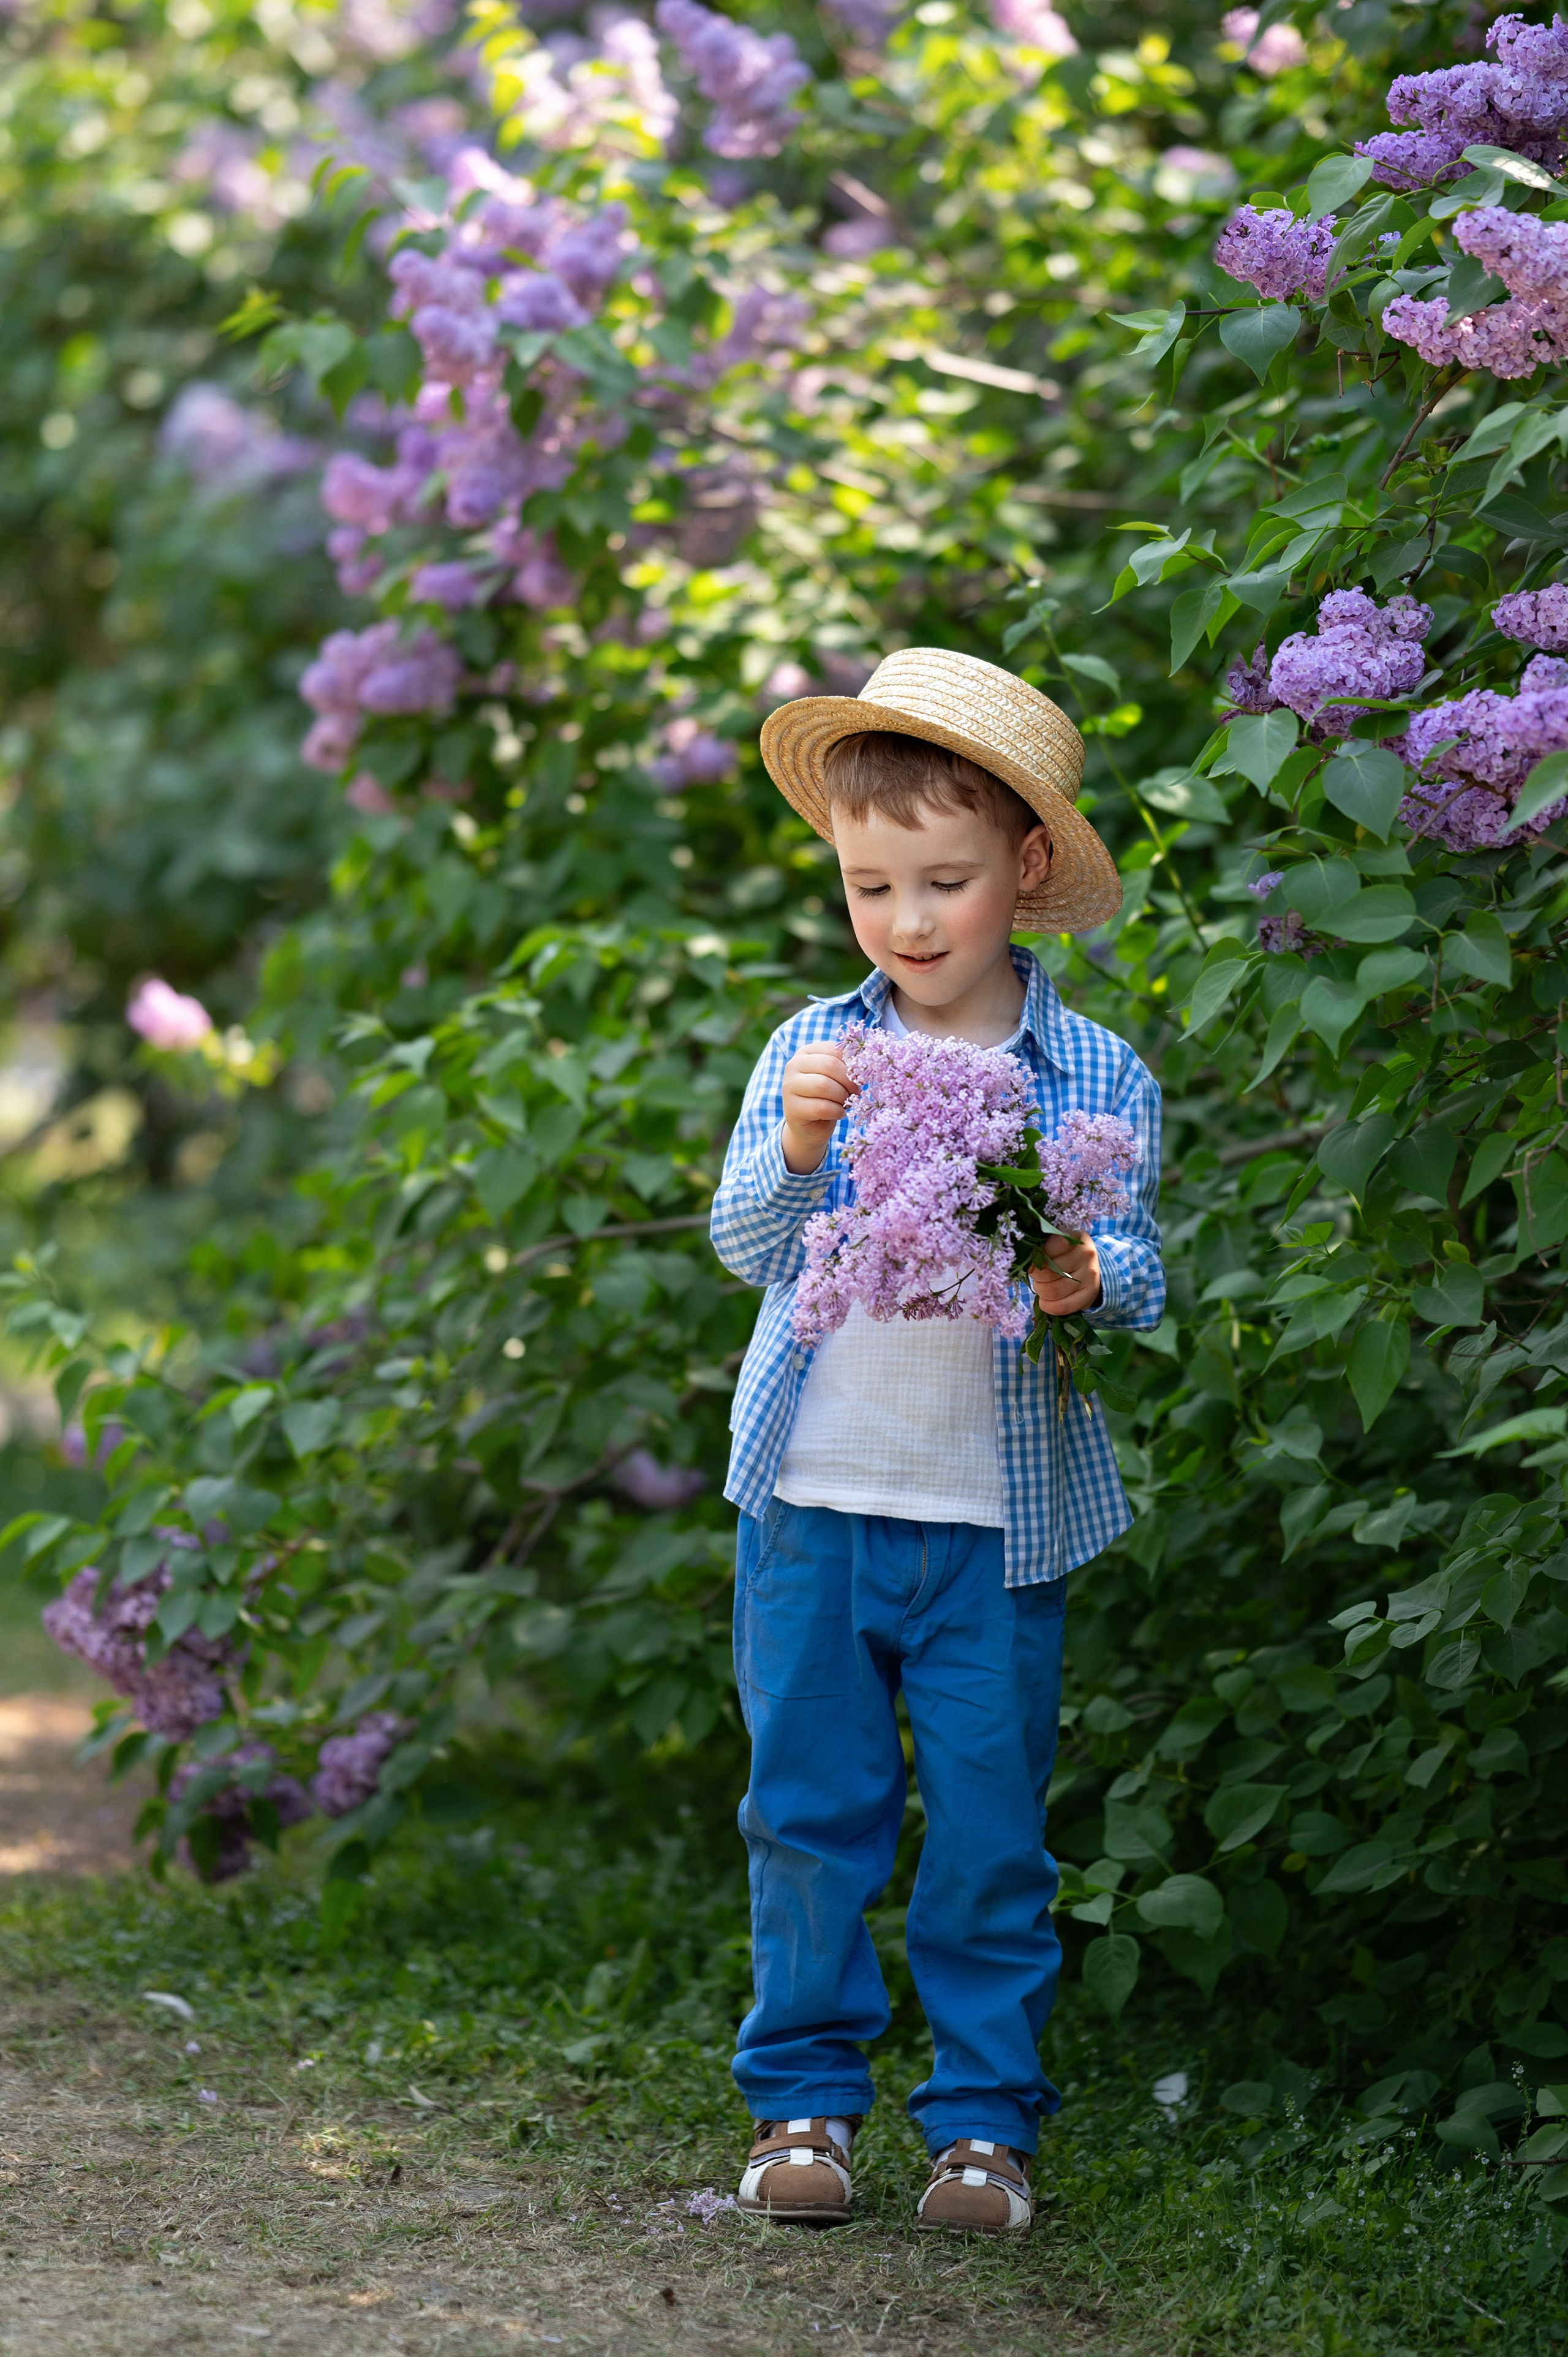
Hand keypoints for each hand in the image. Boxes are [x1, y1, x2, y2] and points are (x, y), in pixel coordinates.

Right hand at [781, 1043, 855, 1173]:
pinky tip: (839, 1113)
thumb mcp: (835, 1077)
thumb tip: (862, 1062)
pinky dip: (837, 1111)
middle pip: (829, 1065)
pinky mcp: (792, 1108)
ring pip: (823, 1085)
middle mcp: (793, 1066)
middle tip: (856, 1092)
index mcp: (806, 1053)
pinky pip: (821, 1107)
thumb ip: (845, 1066)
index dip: (850, 1064)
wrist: (811, 1126)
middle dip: (848, 1081)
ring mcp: (789, 1087)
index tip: (859, 1078)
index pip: (833, 1050)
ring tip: (846, 1103)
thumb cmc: (827, 1097)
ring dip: (842, 1096)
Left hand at [1030, 1232, 1101, 1317]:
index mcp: (1074, 1237)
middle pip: (1047, 1272)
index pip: (1047, 1250)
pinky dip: (1048, 1306)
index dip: (1034, 1259)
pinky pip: (1062, 1306)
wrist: (1088, 1267)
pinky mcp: (1090, 1295)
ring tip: (1042, 1286)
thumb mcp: (1054, 1243)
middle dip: (1036, 1276)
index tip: (1033, 1260)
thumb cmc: (1064, 1253)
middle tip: (1037, 1275)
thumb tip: (1026, 1257)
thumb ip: (1041, 1247)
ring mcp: (1091, 1276)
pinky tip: (1045, 1301)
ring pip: (1053, 1291)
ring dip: (1041, 1291)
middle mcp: (1087, 1254)